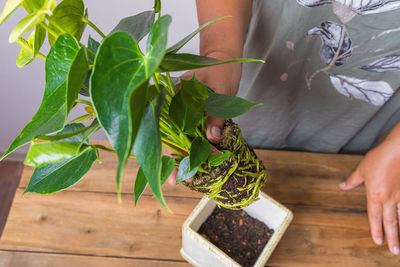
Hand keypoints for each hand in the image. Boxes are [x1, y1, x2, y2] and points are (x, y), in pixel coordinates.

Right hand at [166, 52, 242, 184]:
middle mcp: (174, 107)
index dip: (172, 153)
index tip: (176, 172)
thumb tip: (211, 139)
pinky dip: (192, 146)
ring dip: (182, 155)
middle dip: (172, 159)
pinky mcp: (192, 114)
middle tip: (175, 181)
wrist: (224, 57)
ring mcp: (182, 111)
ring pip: (178, 137)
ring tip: (185, 175)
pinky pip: (189, 132)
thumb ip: (215, 114)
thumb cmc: (221, 68)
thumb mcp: (220, 90)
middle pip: (169, 136)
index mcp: (174, 99)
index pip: (169, 130)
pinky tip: (195, 158)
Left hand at [339, 136, 399, 254]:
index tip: (377, 241)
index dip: (375, 229)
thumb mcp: (362, 169)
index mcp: (375, 195)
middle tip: (393, 251)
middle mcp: (389, 199)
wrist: (399, 150)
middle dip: (392, 238)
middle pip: (390, 222)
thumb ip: (352, 180)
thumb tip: (342, 186)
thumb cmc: (380, 158)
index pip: (374, 216)